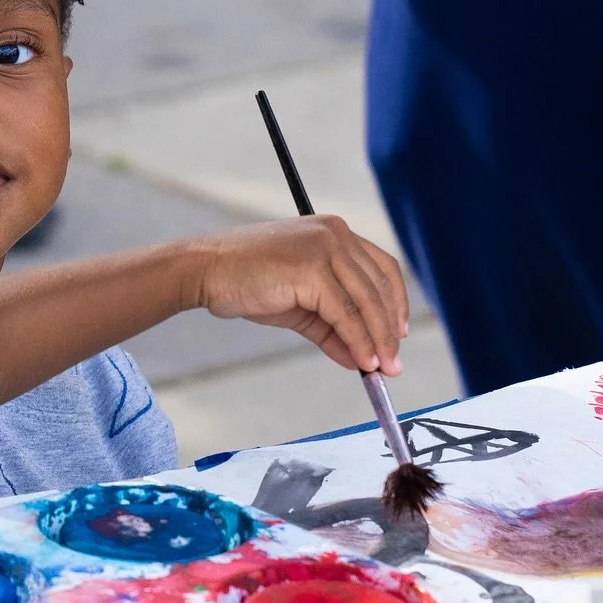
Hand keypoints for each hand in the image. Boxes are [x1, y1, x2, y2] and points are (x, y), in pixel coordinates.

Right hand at [190, 216, 409, 373]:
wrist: (204, 270)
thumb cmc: (245, 281)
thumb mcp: (298, 306)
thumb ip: (331, 328)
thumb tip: (360, 359)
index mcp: (334, 233)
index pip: (382, 268)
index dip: (396, 303)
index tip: (398, 334)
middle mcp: (335, 233)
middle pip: (380, 286)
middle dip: (389, 329)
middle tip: (393, 364)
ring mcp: (324, 247)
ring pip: (366, 301)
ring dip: (378, 340)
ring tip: (381, 369)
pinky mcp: (310, 268)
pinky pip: (345, 313)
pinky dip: (358, 341)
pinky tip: (361, 362)